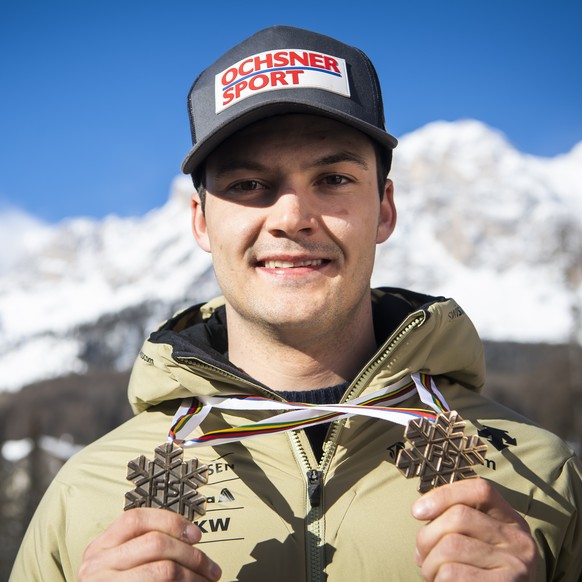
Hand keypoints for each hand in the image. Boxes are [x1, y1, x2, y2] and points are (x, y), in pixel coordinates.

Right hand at [78, 508, 221, 580]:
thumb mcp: (117, 563)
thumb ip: (142, 546)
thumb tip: (189, 537)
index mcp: (100, 546)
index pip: (137, 519)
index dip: (171, 522)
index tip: (195, 534)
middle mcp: (97, 564)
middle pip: (156, 543)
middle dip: (191, 554)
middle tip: (210, 567)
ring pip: (163, 570)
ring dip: (193, 576)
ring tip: (205, 581)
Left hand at [412, 479, 536, 580]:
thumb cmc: (480, 578)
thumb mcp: (479, 545)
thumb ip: (457, 525)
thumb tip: (421, 512)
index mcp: (511, 522)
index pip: (479, 490)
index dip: (444, 495)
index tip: (418, 511)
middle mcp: (519, 540)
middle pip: (458, 516)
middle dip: (427, 537)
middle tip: (421, 557)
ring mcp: (515, 565)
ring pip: (450, 546)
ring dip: (429, 564)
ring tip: (432, 575)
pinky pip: (452, 574)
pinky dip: (437, 580)